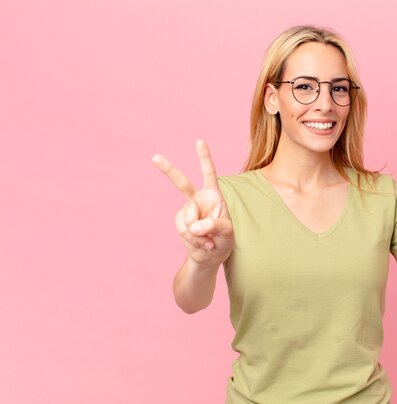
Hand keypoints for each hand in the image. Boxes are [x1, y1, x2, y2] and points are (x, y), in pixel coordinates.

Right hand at [152, 140, 233, 267]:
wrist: (211, 256)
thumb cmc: (224, 240)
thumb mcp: (227, 233)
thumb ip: (214, 226)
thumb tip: (195, 226)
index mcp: (213, 196)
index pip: (209, 174)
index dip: (204, 158)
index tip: (199, 141)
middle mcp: (198, 200)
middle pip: (182, 183)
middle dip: (168, 170)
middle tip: (155, 157)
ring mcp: (187, 211)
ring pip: (187, 220)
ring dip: (198, 235)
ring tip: (209, 241)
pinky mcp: (180, 222)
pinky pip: (183, 230)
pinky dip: (193, 240)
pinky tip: (201, 244)